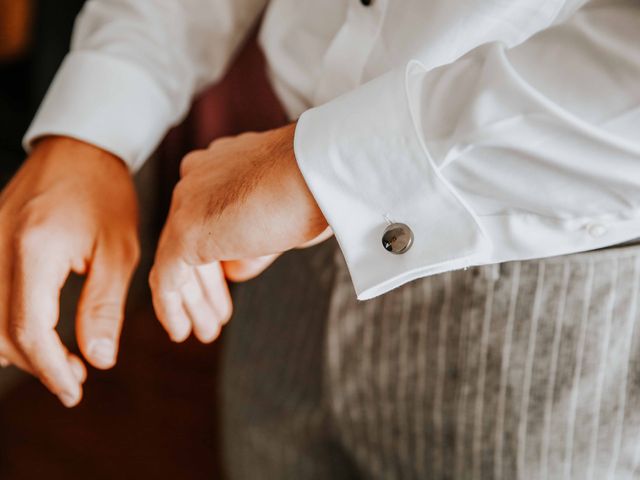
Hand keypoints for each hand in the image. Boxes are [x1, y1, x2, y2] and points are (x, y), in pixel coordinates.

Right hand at [0, 137, 139, 406]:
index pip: (27, 330)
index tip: (74, 390)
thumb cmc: (106, 195)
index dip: (50, 369)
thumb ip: (104, 307)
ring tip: (60, 360)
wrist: (79, 150)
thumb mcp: (118, 251)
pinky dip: (5, 323)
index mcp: (35, 250)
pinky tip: (35, 332)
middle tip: (74, 378)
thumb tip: (97, 359)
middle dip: (37, 364)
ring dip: (18, 347)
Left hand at [149, 123, 329, 342]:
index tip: (230, 280)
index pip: (210, 216)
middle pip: (191, 239)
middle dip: (204, 284)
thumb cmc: (319, 187)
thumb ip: (254, 244)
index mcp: (221, 165)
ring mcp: (189, 201)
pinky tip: (180, 331)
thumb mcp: (284, 221)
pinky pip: (167, 277)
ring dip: (191, 301)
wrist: (322, 170)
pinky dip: (171, 307)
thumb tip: (234, 271)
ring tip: (204, 333)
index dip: (218, 255)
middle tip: (216, 316)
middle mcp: (198, 177)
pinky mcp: (187, 229)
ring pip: (177, 259)